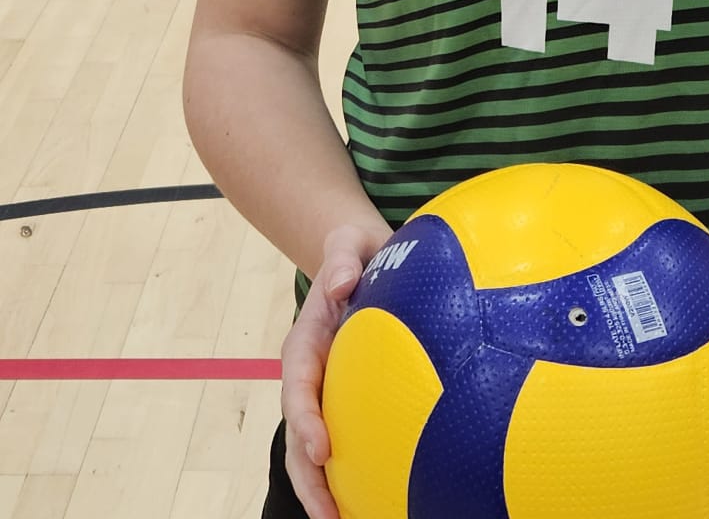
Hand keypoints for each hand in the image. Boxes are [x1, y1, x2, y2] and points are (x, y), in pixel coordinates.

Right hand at [279, 224, 379, 518]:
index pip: (298, 384)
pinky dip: (354, 475)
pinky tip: (383, 501)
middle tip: (329, 514)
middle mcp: (311, 376)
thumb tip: (342, 281)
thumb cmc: (357, 252)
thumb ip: (344, 256)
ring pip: (317, 451)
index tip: (321, 447)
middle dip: (308, 478)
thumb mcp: (350, 243)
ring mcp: (327, 394)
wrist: (358, 260)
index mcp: (305, 343)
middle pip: (300, 434)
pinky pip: (350, 442)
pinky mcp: (348, 403)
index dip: (305, 419)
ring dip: (326, 490)